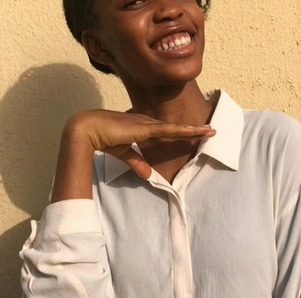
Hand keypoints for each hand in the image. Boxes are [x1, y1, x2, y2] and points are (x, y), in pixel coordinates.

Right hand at [68, 110, 215, 177]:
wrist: (89, 130)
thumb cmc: (104, 138)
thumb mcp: (124, 153)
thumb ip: (137, 162)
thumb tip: (149, 176)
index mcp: (143, 128)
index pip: (167, 131)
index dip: (182, 132)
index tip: (196, 133)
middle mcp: (148, 123)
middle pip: (176, 128)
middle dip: (194, 130)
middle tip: (211, 131)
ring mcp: (147, 124)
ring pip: (176, 128)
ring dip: (194, 130)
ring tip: (211, 131)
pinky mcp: (145, 128)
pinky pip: (168, 130)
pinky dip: (183, 130)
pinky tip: (196, 131)